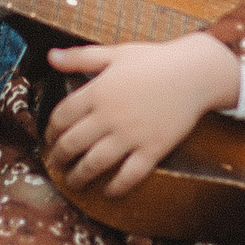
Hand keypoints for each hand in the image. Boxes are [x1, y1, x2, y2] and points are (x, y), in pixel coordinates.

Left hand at [43, 34, 244, 198]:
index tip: (49, 137)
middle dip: (59, 157)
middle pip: (72, 144)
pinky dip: (116, 187)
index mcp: (97, 92)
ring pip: (95, 163)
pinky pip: (129, 175)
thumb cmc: (155, 60)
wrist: (194, 73)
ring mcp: (131, 135)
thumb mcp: (115, 53)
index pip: (61, 117)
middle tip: (55, 163)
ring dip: (79, 176)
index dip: (50, 130)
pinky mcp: (152, 149)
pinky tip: (108, 191)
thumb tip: (51, 57)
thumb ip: (80, 57)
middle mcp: (110, 116)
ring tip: (73, 181)